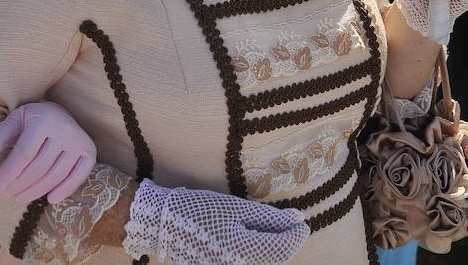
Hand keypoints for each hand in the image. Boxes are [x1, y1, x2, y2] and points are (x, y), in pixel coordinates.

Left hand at [0, 101, 95, 204]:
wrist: (60, 112)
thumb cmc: (32, 119)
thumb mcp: (15, 121)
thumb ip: (0, 136)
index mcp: (43, 119)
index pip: (24, 153)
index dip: (9, 173)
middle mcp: (64, 130)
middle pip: (39, 166)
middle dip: (19, 184)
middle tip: (4, 195)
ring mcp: (79, 141)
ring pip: (56, 174)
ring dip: (37, 191)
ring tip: (19, 198)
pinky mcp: (89, 152)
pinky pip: (78, 176)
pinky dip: (65, 190)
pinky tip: (50, 199)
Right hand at [122, 179, 308, 264]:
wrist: (164, 225)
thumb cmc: (199, 209)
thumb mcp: (235, 207)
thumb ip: (269, 217)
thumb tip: (298, 219)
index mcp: (242, 251)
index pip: (283, 249)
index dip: (297, 235)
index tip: (302, 222)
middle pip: (276, 260)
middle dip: (286, 243)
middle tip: (289, 224)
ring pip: (264, 264)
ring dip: (272, 250)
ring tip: (269, 230)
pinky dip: (257, 255)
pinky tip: (252, 240)